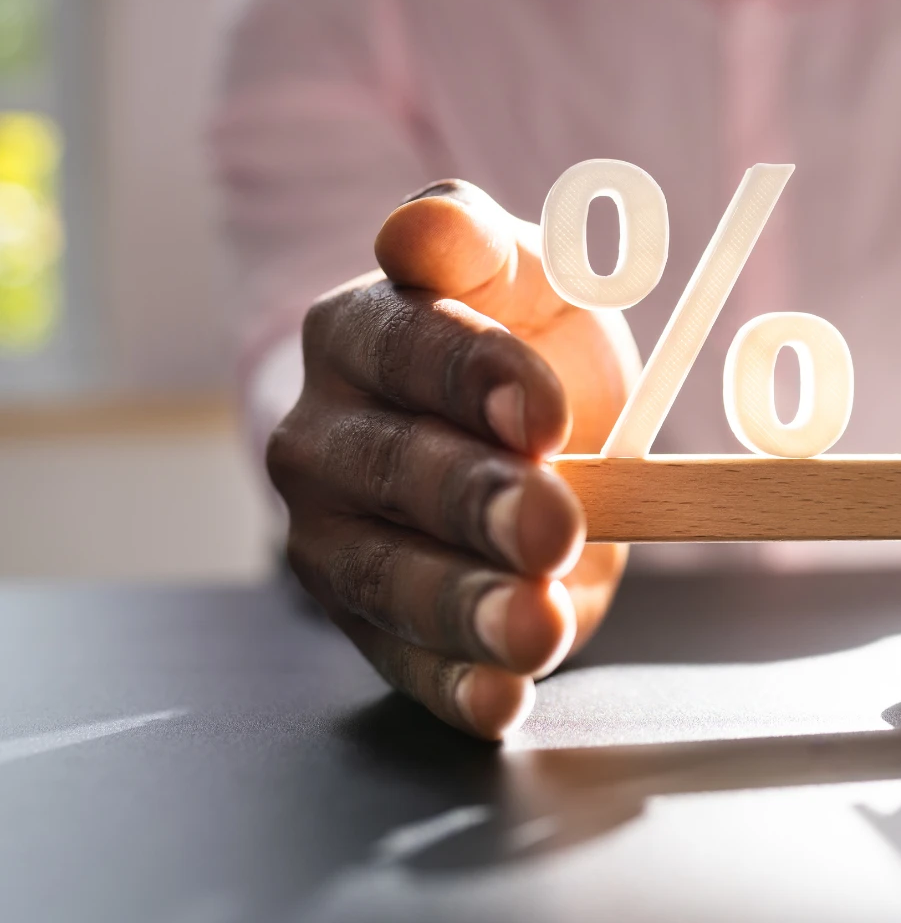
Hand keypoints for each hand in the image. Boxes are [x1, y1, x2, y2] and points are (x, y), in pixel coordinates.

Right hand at [268, 182, 639, 737]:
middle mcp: (324, 438)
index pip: (404, 346)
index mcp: (359, 333)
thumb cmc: (521, 342)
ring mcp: (335, 540)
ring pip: (392, 577)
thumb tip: (425, 225)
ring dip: (468, 607)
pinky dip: (456, 687)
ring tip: (535, 625)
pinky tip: (503, 697)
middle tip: (553, 524)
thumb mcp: (521, 273)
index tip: (546, 409)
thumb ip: (476, 241)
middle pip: (396, 471)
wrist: (522, 436)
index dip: (474, 375)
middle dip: (478, 501)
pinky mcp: (371, 626)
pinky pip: (405, 664)